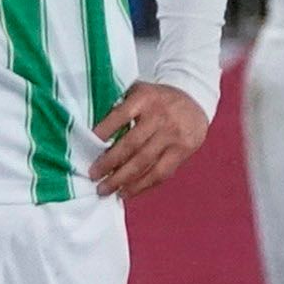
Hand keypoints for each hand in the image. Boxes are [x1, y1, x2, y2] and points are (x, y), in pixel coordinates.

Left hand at [92, 81, 209, 197]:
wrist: (195, 101)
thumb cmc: (157, 99)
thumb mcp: (139, 92)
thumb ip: (119, 104)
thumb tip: (91, 131)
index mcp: (145, 98)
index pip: (121, 115)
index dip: (104, 130)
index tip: (89, 144)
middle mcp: (160, 116)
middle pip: (131, 144)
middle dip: (109, 163)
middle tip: (93, 175)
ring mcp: (173, 135)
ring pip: (144, 162)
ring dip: (122, 179)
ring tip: (105, 189)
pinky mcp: (182, 151)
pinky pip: (160, 173)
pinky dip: (141, 186)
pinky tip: (126, 192)